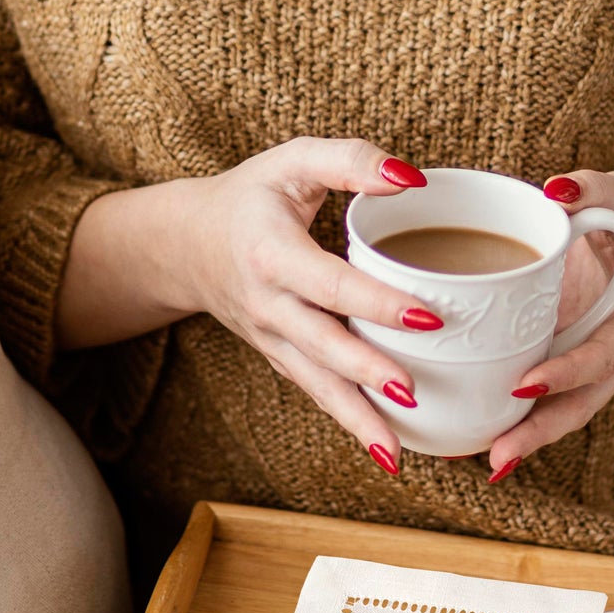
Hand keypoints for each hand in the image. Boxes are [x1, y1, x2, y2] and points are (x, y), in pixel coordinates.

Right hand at [178, 137, 441, 474]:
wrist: (187, 243)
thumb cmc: (252, 196)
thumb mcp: (293, 160)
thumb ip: (350, 160)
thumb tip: (412, 178)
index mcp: (271, 252)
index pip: (328, 282)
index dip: (375, 301)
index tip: (426, 316)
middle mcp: (267, 304)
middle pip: (319, 344)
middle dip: (365, 371)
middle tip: (412, 390)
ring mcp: (270, 337)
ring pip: (315, 383)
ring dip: (355, 418)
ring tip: (395, 451)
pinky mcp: (278, 356)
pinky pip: (314, 389)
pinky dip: (346, 419)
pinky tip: (384, 446)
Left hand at [485, 170, 613, 478]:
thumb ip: (591, 188)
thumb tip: (556, 189)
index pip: (607, 351)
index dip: (571, 371)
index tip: (526, 383)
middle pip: (585, 400)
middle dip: (543, 430)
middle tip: (499, 456)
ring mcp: (601, 362)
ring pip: (568, 409)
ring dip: (530, 437)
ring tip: (487, 462)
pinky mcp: (575, 361)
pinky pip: (551, 397)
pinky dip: (520, 417)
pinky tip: (479, 437)